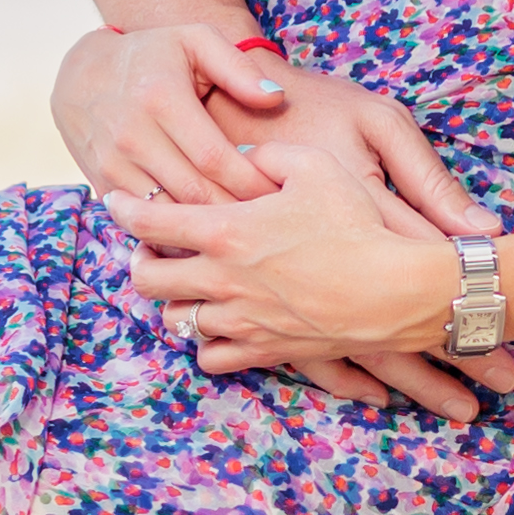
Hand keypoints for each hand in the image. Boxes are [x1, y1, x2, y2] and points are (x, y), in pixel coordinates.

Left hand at [109, 140, 513, 420]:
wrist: (398, 291)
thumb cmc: (359, 223)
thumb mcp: (315, 165)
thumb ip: (265, 156)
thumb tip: (238, 159)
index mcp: (226, 231)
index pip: (150, 220)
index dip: (124, 208)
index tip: (115, 200)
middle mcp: (221, 280)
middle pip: (147, 277)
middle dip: (139, 259)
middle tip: (149, 248)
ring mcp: (239, 321)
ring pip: (174, 319)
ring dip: (173, 300)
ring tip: (185, 285)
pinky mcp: (262, 351)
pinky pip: (209, 358)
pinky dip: (204, 342)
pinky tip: (216, 323)